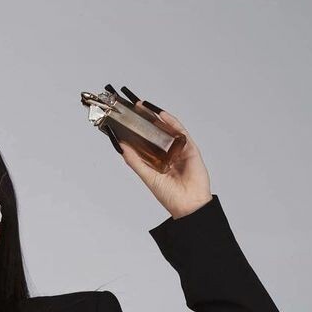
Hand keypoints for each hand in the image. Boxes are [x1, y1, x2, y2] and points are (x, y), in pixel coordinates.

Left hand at [113, 100, 212, 220]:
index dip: (136, 132)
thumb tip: (121, 147)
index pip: (145, 143)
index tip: (125, 121)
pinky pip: (180, 131)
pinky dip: (171, 122)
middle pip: (156, 133)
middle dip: (145, 120)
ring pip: (167, 130)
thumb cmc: (170, 196)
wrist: (188, 204)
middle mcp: (168, 155)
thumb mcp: (147, 176)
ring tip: (144, 107)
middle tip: (134, 108)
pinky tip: (162, 115)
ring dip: (156, 117)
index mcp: (157, 163)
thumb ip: (135, 161)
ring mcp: (179, 150)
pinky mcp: (189, 148)